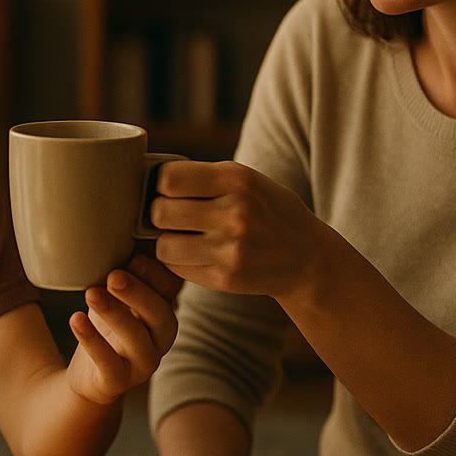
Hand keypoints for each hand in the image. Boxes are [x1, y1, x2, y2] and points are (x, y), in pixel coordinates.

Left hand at [65, 253, 182, 404]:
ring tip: (91, 293)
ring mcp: (142, 363)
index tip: (134, 256)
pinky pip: (109, 364)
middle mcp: (160, 338)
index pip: (172, 289)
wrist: (88, 375)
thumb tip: (109, 218)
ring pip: (137, 340)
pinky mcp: (117, 382)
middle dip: (139, 293)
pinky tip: (76, 320)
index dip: (157, 273)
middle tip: (114, 275)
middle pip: (161, 314)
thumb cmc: (106, 324)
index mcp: (163, 309)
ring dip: (115, 314)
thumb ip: (122, 266)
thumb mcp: (116, 293)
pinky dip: (93, 342)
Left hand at [148, 159, 314, 298]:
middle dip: (161, 214)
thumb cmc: (267, 212)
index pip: (168, 178)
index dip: (163, 186)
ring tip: (184, 237)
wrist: (307, 258)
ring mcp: (231, 248)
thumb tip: (148, 180)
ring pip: (163, 244)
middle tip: (174, 217)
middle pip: (160, 212)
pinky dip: (180, 261)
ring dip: (168, 240)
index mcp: (237, 179)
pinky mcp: (226, 278)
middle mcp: (235, 212)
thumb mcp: (247, 180)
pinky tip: (197, 254)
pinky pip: (177, 267)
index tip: (172, 191)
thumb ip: (204, 178)